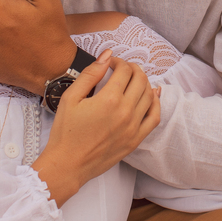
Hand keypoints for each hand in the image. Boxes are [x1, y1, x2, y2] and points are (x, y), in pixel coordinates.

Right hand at [32, 51, 160, 204]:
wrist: (68, 164)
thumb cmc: (65, 132)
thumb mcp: (71, 98)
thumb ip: (90, 74)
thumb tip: (106, 55)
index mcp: (109, 100)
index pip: (124, 71)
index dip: (118, 62)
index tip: (110, 64)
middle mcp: (125, 112)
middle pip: (140, 79)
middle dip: (132, 69)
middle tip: (122, 69)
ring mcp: (133, 127)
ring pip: (150, 96)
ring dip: (144, 82)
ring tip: (133, 80)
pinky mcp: (136, 140)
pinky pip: (154, 117)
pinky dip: (156, 103)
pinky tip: (151, 96)